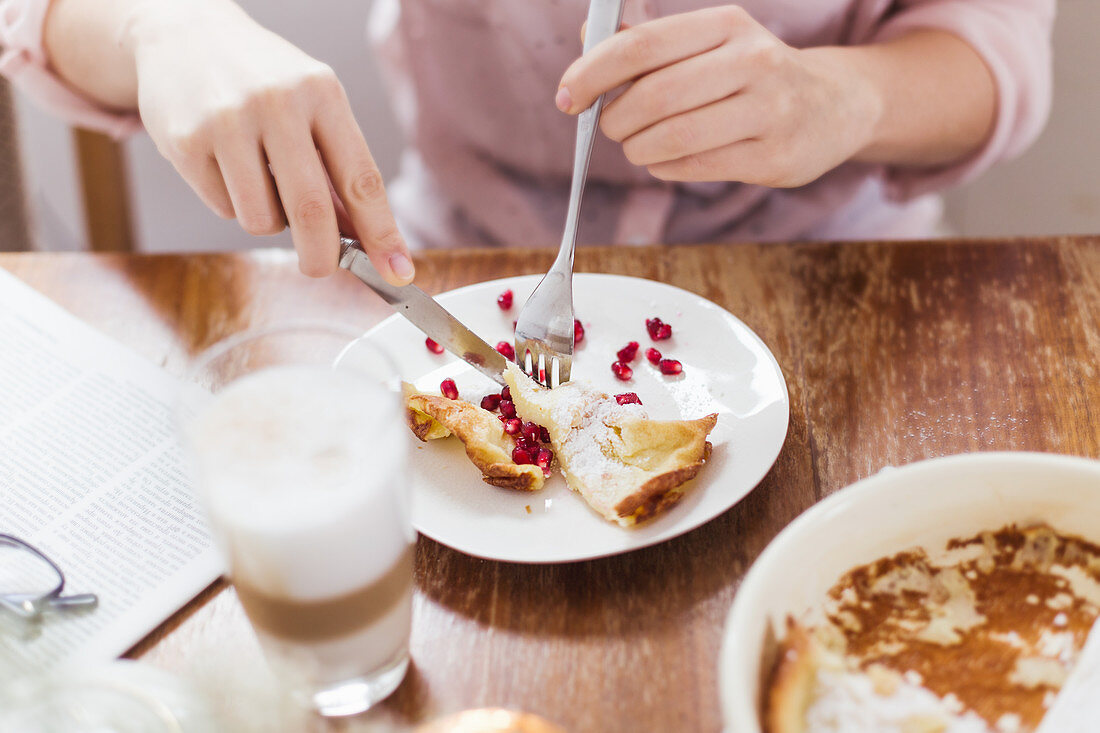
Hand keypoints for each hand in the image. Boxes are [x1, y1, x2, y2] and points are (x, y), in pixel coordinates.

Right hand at [124, 1, 411, 280]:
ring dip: (267, 220)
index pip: (362, 179)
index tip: (398, 271)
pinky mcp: (185, 141)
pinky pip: (223, 207)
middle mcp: (277, 103)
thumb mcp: (312, 105)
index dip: (382, 233)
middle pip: (312, 212)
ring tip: (258, 180)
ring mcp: (228, 121)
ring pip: (262, 219)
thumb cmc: (262, 80)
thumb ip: (337, 168)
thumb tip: (364, 238)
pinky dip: (230, 202)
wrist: (182, 36)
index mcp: (322, 93)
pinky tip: (223, 164)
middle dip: (321, 256)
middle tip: (319, 267)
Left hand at [557, 6, 880, 187]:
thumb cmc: (750, 74)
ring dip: (637, 149)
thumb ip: (649, 43)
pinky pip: (693, 167)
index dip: (592, 73)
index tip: (567, 96)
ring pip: (671, 138)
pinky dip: (664, 167)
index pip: (641, 45)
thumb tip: (587, 35)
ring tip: (638, 145)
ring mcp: (768, 111)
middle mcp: (753, 61)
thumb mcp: (709, 43)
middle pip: (653, 97)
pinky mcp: (773, 157)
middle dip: (615, 119)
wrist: (833, 106)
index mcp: (727, 25)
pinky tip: (666, 159)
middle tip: (610, 126)